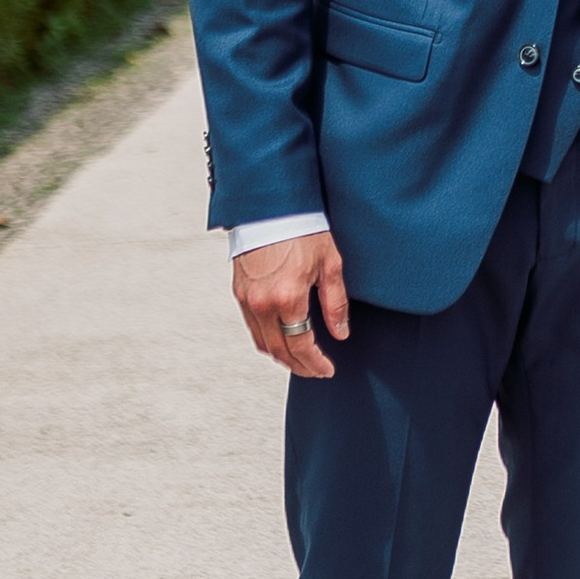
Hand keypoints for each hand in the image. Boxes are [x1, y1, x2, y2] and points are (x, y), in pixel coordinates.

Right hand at [234, 230, 351, 375]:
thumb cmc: (303, 230)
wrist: (271, 207)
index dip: (315, 364)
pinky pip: (252, 327)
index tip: (326, 370)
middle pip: (279, 351)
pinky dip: (267, 340)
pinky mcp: (238, 292)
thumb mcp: (330, 264)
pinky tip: (282, 338)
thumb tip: (340, 332)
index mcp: (288, 298)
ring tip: (301, 359)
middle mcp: (263, 304)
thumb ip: (335, 303)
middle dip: (299, 366)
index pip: (301, 346)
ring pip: (262, 343)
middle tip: (315, 371)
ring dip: (282, 356)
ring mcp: (247, 299)